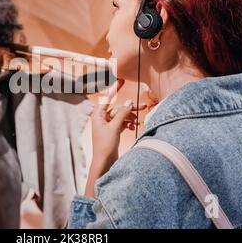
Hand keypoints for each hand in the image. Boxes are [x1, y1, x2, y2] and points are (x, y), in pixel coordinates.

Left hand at [85, 79, 146, 196]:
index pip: (107, 98)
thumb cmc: (104, 146)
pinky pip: (123, 123)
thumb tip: (128, 102)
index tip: (121, 79)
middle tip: (143, 105)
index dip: (114, 88)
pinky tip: (134, 127)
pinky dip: (129, 123)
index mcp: (98, 115)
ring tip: (140, 119)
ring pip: (122, 116)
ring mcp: (108, 125)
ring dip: (131, 117)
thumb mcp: (114, 128)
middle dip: (130, 108)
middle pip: (118, 108)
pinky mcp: (113, 132)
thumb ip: (122, 114)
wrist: (104, 163)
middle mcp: (102, 118)